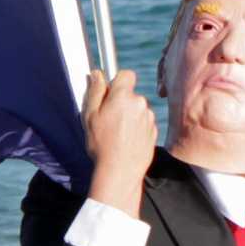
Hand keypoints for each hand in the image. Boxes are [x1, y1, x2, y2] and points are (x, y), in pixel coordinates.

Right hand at [82, 68, 155, 209]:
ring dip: (130, 116)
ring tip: (117, 134)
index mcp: (124, 96)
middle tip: (108, 119)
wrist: (120, 171)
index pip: (126, 74)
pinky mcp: (154, 132)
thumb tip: (98, 74)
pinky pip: (144, 123)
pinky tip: (126, 141)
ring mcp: (149, 118)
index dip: (117, 82)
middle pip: (131, 94)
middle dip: (121, 102)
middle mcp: (140, 103)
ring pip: (138, 109)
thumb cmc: (101, 144)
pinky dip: (137, 128)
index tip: (109, 93)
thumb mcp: (90, 116)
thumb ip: (95, 91)